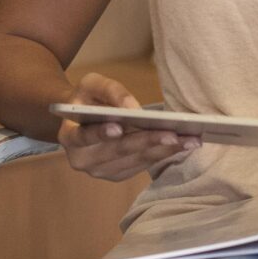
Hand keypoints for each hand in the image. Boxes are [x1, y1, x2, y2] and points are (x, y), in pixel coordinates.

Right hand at [55, 71, 194, 181]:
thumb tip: (133, 109)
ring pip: (135, 161)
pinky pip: (143, 165)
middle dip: (148, 141)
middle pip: (118, 151)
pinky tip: (183, 145)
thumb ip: (110, 91)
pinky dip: (164, 154)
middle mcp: (82, 160)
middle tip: (174, 134)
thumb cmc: (87, 98)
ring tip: (189, 140)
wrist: (81, 119)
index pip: (84, 137)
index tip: (119, 128)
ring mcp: (101, 171)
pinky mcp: (118, 175)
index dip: (101, 133)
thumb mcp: (92, 84)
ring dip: (164, 150)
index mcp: (69, 136)